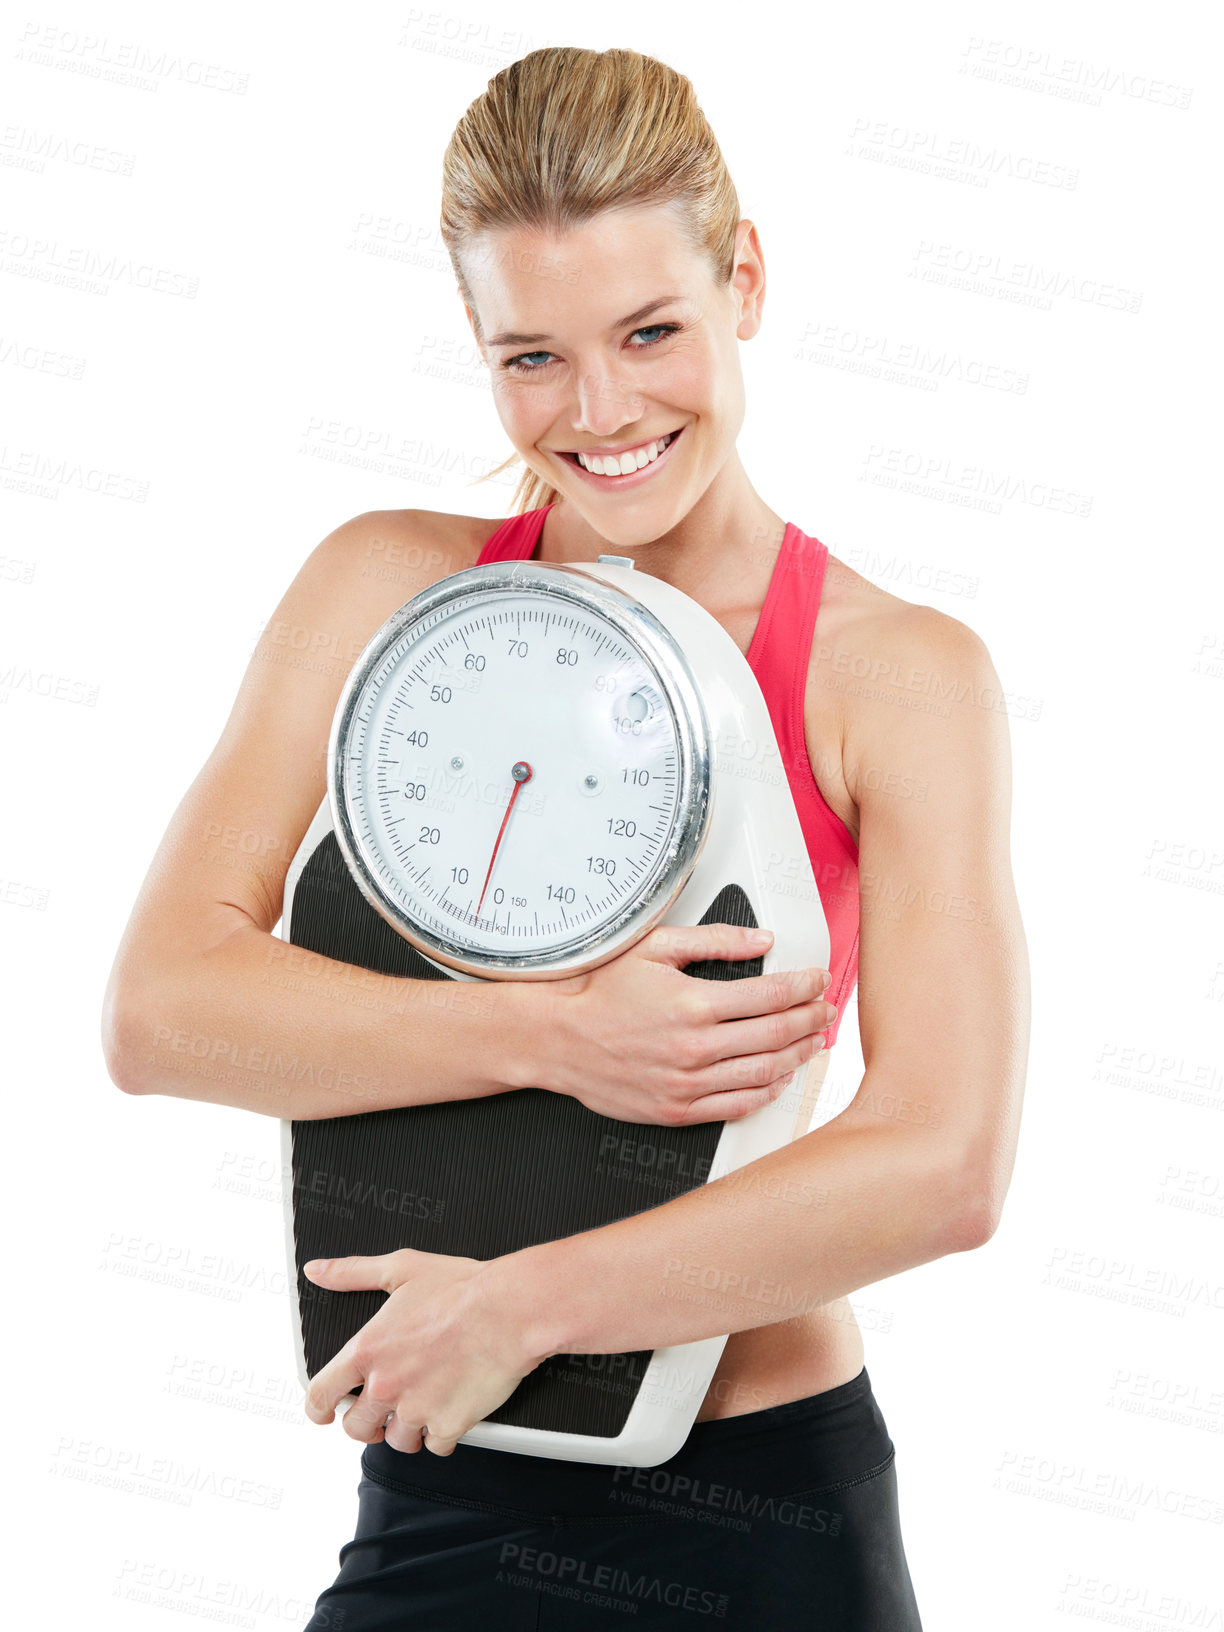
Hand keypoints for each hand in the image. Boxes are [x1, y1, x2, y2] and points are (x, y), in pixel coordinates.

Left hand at [301, 1248, 545, 1455]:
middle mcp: (387, 1385)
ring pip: (397, 1442)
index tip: (324, 1412)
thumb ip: (353, 1272)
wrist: (511, 1309)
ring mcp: (417, 1409)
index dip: (317, 1408)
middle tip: (383, 1410)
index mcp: (368, 1350)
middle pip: (356, 1428)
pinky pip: (436, 1446)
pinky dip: (442, 1433)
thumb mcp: (401, 1269)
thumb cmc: (462, 1288)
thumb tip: (319, 1271)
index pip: (321, 1394)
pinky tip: (450, 1410)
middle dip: (367, 1423)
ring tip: (422, 1406)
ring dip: (407, 1429)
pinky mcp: (449, 1425)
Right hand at [535, 923, 835, 1125]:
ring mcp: (687, 1083)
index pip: (773, 995)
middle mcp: (695, 1046)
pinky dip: (766, 1092)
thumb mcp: (654, 947)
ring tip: (812, 1041)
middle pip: (778, 1034)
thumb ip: (713, 941)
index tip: (817, 981)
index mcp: (694, 1002)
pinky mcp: (676, 1110)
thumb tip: (759, 939)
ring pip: (765, 1072)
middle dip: (812, 1019)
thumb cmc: (599, 993)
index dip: (805, 986)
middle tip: (825, 1009)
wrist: (557, 1037)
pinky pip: (737, 1106)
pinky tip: (778, 1078)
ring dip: (798, 1055)